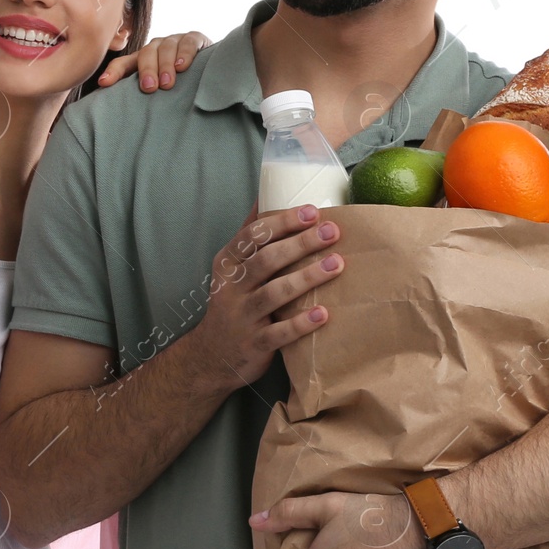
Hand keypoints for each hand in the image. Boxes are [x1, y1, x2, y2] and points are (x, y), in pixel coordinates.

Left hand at [97, 30, 210, 90]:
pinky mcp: (195, 39)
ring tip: (167, 83)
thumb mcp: (159, 90)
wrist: (212, 69)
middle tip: (149, 88)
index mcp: (143, 60)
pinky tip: (183, 67)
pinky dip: (185, 54)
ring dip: (166, 65)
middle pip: (146, 54)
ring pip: (166, 48)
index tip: (104, 84)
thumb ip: (142, 96)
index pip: (124, 63)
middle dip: (147, 70)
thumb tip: (118, 117)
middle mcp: (157, 48)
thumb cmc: (181, 85)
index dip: (113, 72)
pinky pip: (188, 42)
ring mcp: (175, 41)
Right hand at [183, 202, 344, 391]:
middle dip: (300, 244)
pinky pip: (279, 333)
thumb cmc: (232, 303)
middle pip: (266, 260)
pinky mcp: (254, 344)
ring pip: (274, 294)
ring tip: (337, 265)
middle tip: (331, 232)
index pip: (253, 236)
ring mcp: (242, 317)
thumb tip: (265, 192)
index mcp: (228, 263)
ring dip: (306, 278)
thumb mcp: (232, 267)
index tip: (312, 211)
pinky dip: (300, 324)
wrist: (212, 356)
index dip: (282, 222)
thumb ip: (250, 234)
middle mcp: (232, 288)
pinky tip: (323, 314)